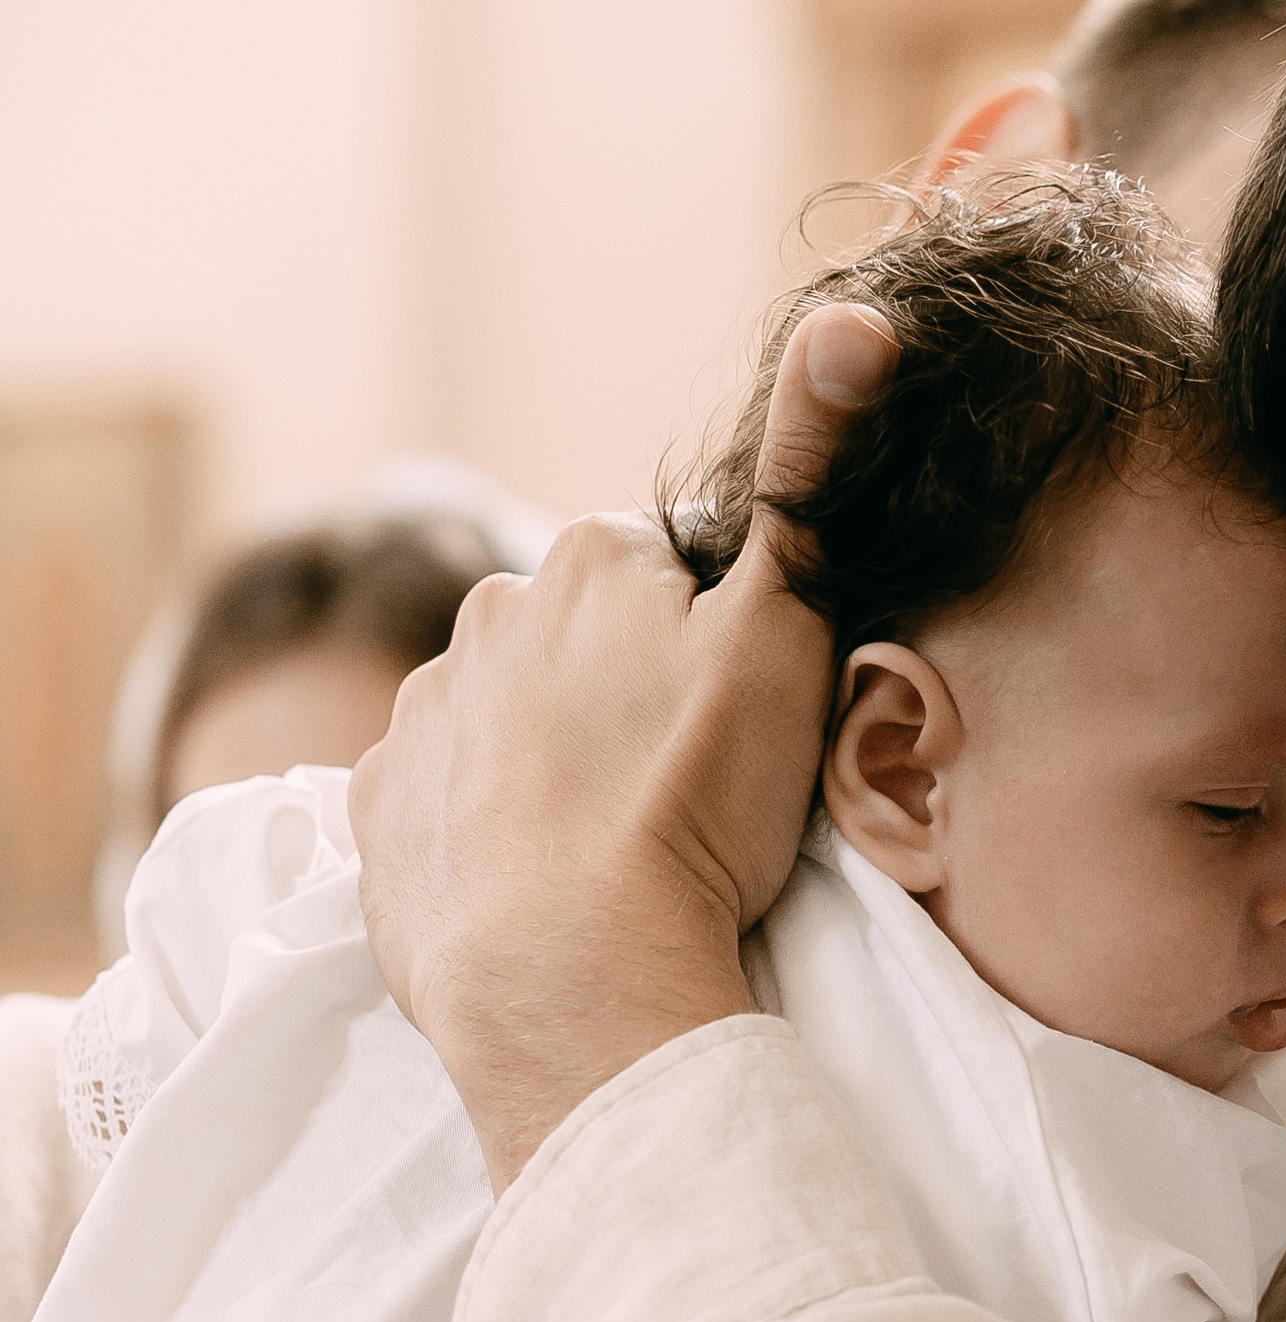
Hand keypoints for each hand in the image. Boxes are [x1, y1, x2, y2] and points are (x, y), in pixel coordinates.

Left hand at [352, 306, 898, 1190]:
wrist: (572, 968)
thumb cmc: (694, 804)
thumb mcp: (788, 635)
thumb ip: (809, 490)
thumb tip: (847, 329)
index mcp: (588, 563)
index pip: (666, 577)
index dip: (713, 644)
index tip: (736, 716)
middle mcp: (484, 617)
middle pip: (582, 643)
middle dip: (625, 693)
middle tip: (686, 787)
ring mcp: (418, 718)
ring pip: (510, 718)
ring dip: (556, 760)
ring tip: (614, 844)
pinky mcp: (378, 815)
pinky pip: (446, 797)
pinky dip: (491, 826)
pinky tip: (544, 876)